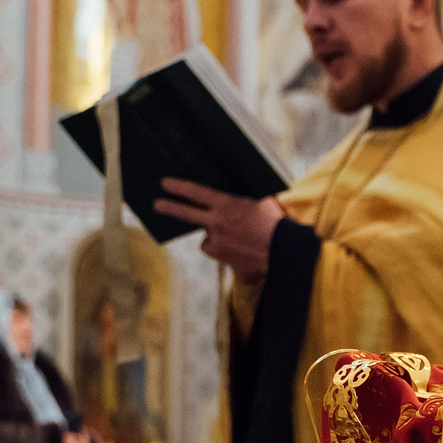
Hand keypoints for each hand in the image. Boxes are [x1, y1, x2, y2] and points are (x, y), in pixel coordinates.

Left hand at [159, 179, 284, 281]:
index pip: (196, 192)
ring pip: (208, 240)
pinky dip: (225, 254)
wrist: (286, 252)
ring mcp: (219, 242)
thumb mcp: (267, 204)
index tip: (164, 184)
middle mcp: (218, 223)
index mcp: (227, 205)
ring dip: (215, 239)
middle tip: (156, 204)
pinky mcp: (225, 258)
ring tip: (238, 240)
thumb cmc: (280, 224)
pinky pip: (219, 254)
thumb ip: (251, 203)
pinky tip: (241, 254)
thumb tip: (253, 202)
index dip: (178, 187)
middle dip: (169, 207)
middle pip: (186, 213)